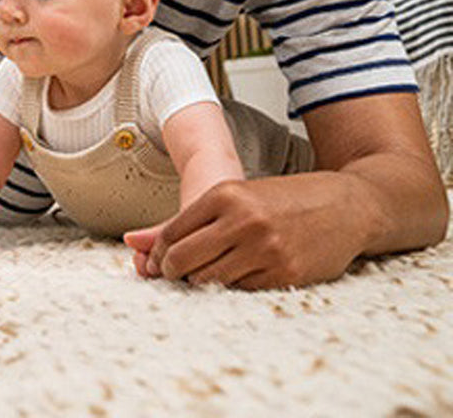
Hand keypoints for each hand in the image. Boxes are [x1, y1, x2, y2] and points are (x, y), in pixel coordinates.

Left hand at [122, 175, 364, 289]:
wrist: (347, 205)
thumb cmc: (286, 199)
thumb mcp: (240, 195)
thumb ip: (194, 219)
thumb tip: (135, 243)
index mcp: (226, 194)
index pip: (174, 232)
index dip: (160, 252)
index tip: (156, 260)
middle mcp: (242, 221)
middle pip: (184, 259)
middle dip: (171, 272)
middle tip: (171, 275)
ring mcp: (264, 249)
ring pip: (209, 280)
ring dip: (199, 282)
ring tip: (201, 276)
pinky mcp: (284, 274)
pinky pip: (240, 290)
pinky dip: (230, 288)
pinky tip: (234, 277)